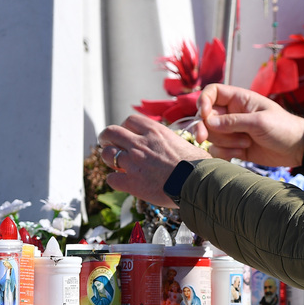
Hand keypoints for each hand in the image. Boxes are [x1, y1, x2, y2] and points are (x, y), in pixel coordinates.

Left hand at [97, 114, 211, 207]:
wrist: (196, 183)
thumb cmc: (197, 165)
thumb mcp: (183, 143)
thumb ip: (169, 142)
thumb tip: (170, 146)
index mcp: (155, 132)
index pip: (129, 121)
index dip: (125, 127)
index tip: (127, 133)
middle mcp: (140, 144)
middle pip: (110, 132)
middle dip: (107, 138)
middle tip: (108, 144)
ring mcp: (133, 163)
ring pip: (106, 154)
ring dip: (109, 158)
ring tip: (115, 163)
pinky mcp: (132, 182)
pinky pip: (111, 178)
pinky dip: (115, 179)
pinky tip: (123, 181)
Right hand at [195, 84, 303, 166]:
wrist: (297, 148)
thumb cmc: (283, 128)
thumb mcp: (259, 122)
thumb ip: (233, 122)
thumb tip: (209, 123)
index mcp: (239, 100)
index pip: (212, 92)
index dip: (204, 101)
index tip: (204, 113)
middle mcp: (233, 114)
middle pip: (206, 117)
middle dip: (204, 127)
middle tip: (202, 138)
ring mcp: (233, 131)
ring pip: (212, 136)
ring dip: (224, 142)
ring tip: (246, 144)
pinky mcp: (235, 147)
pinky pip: (219, 150)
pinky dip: (226, 154)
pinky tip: (241, 155)